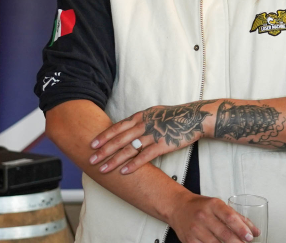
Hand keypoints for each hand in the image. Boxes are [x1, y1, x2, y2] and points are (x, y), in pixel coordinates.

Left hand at [89, 100, 213, 174]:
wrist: (194, 117)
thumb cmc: (175, 116)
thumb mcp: (154, 112)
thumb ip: (141, 119)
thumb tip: (128, 125)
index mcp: (140, 116)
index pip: (118, 127)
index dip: (104, 136)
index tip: (92, 144)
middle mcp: (144, 124)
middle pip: (119, 139)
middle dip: (103, 151)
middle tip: (91, 160)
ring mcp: (152, 134)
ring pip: (129, 149)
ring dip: (114, 160)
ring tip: (103, 169)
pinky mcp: (162, 144)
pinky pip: (144, 156)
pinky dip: (133, 165)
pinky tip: (124, 172)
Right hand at [168, 194, 259, 242]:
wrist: (177, 207)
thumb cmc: (200, 206)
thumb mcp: (219, 206)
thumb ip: (238, 218)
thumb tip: (256, 231)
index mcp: (213, 205)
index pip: (229, 216)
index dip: (241, 228)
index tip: (250, 237)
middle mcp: (203, 216)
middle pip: (224, 233)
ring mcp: (195, 229)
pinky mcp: (189, 241)